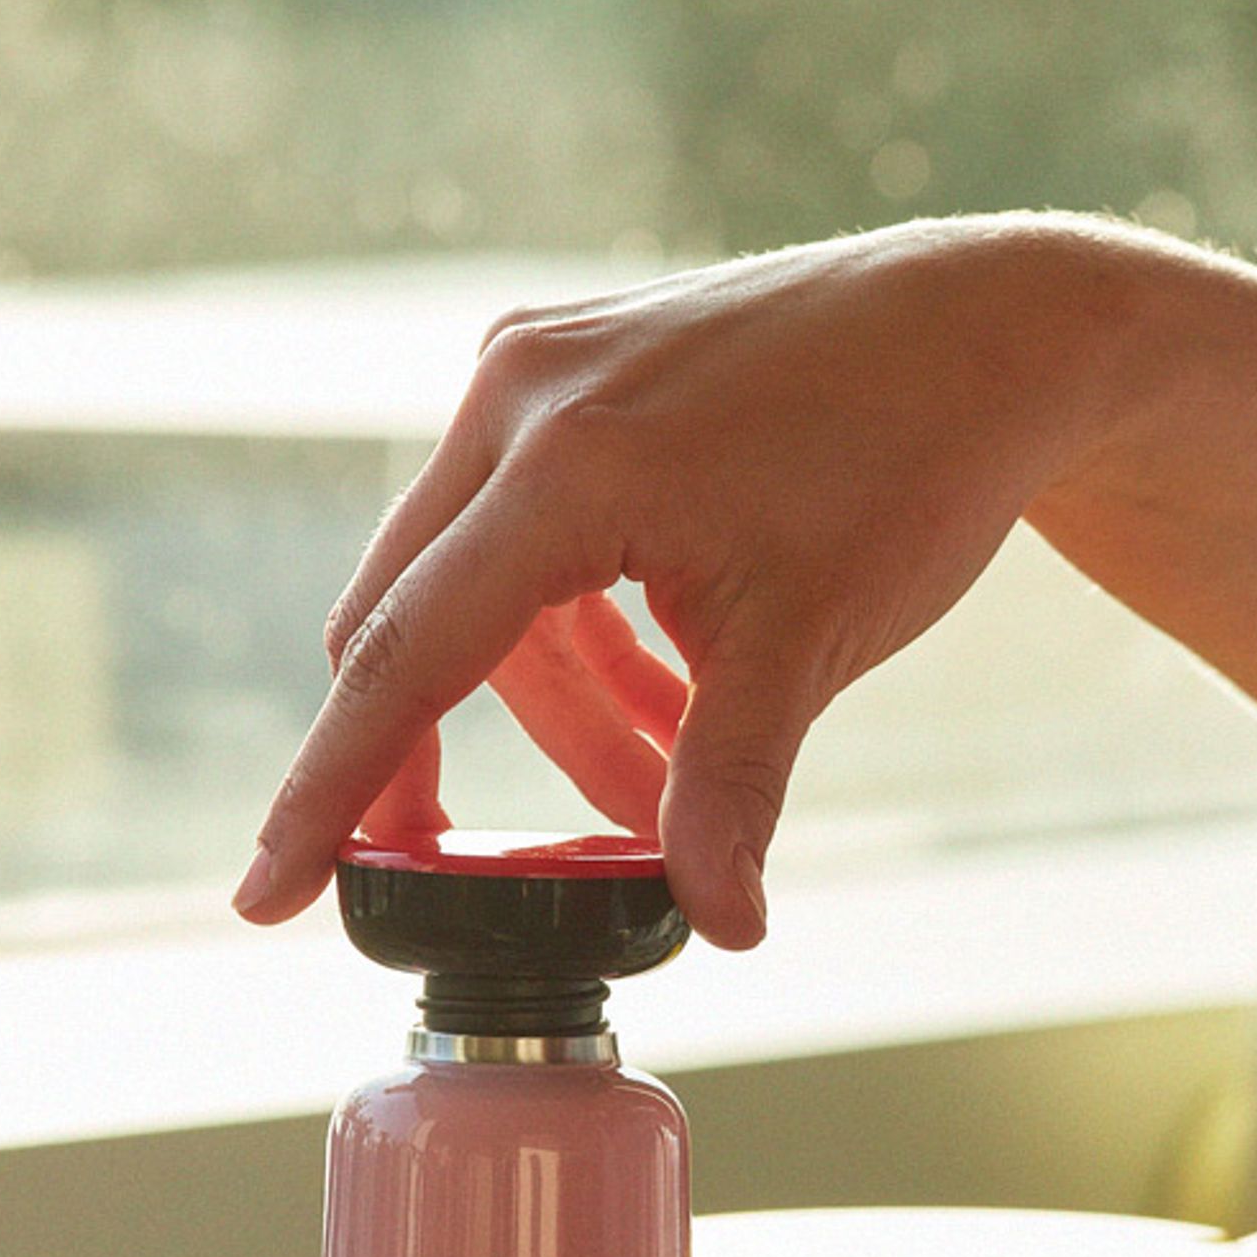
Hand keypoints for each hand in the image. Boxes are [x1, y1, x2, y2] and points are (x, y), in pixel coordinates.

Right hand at [233, 218, 1121, 947]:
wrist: (993, 328)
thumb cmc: (913, 463)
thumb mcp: (813, 643)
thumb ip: (731, 789)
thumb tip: (717, 928)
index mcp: (560, 465)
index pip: (404, 661)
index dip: (329, 793)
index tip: (263, 896)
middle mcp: (516, 397)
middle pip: (413, 627)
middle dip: (446, 765)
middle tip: (478, 872)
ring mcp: (533, 369)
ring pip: (480, 594)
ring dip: (554, 708)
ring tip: (660, 782)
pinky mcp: (564, 368)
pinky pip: (521, 532)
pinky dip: (579, 635)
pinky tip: (670, 689)